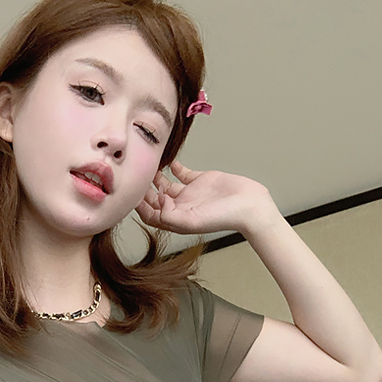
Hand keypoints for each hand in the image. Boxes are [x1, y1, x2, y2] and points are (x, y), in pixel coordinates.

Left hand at [135, 160, 274, 235]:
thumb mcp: (191, 221)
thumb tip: (158, 201)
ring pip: (166, 186)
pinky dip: (174, 167)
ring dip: (156, 178)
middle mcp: (180, 207)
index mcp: (176, 220)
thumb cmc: (223, 217)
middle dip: (144, 191)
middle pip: (155, 200)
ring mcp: (190, 194)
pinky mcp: (200, 181)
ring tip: (148, 166)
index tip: (132, 194)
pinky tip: (168, 161)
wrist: (249, 205)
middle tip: (136, 177)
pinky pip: (182, 173)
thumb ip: (169, 215)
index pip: (151, 215)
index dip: (140, 206)